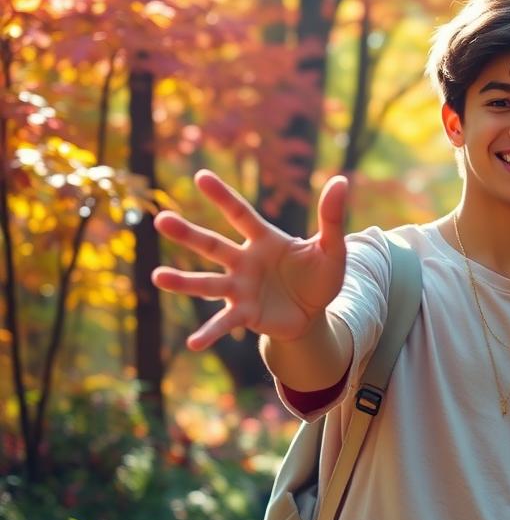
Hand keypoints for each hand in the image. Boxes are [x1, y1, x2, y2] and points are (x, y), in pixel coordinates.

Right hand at [152, 169, 348, 350]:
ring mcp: (240, 288)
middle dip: (187, 234)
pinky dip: (209, 333)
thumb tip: (341, 181)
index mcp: (264, 240)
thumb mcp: (332, 248)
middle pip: (212, 245)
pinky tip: (193, 344)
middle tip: (161, 220)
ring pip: (207, 283)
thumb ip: (332, 217)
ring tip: (157, 276)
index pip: (240, 214)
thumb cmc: (319, 275)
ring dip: (183, 282)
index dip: (222, 196)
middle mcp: (244, 261)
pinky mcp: (244, 314)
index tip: (201, 176)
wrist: (314, 313)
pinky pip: (224, 322)